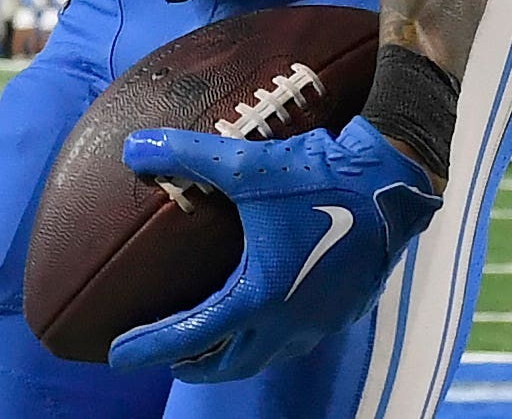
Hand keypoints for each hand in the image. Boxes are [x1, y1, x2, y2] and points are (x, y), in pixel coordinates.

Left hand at [109, 116, 440, 378]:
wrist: (393, 180)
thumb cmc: (320, 176)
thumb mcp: (249, 164)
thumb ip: (189, 156)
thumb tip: (134, 148)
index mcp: (259, 298)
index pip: (191, 337)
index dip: (149, 347)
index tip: (119, 355)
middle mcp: (288, 322)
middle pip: (230, 364)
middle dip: (194, 364)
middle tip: (169, 355)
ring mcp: (320, 321)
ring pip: (266, 356)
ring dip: (234, 355)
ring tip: (216, 340)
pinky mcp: (344, 309)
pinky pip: (296, 338)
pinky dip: (270, 338)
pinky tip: (270, 312)